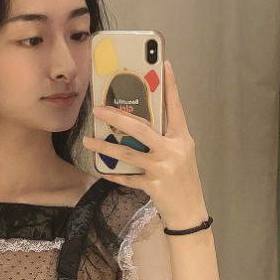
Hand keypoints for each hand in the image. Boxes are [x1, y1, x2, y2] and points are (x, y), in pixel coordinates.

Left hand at [81, 60, 208, 228]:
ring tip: (88, 141)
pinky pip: (127, 177)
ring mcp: (163, 168)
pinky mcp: (154, 185)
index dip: (170, 86)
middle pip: (141, 128)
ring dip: (105, 147)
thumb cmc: (184, 181)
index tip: (165, 65)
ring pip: (128, 153)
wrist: (191, 213)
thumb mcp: (181, 155)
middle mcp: (173, 150)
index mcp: (182, 138)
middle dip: (116, 117)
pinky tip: (99, 169)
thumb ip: (165, 139)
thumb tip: (138, 124)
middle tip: (97, 110)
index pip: (176, 107)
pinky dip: (112, 174)